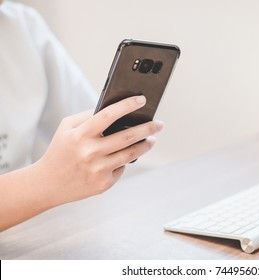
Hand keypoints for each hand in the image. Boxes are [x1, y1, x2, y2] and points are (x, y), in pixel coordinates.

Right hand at [33, 95, 162, 205]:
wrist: (48, 184)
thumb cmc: (60, 151)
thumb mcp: (67, 128)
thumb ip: (88, 116)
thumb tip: (116, 109)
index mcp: (80, 135)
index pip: (109, 115)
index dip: (127, 105)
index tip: (142, 99)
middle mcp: (90, 152)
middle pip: (128, 136)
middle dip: (148, 128)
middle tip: (159, 124)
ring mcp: (98, 170)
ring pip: (131, 154)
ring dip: (146, 145)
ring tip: (152, 139)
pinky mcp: (104, 184)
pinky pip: (121, 168)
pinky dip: (125, 161)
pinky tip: (125, 157)